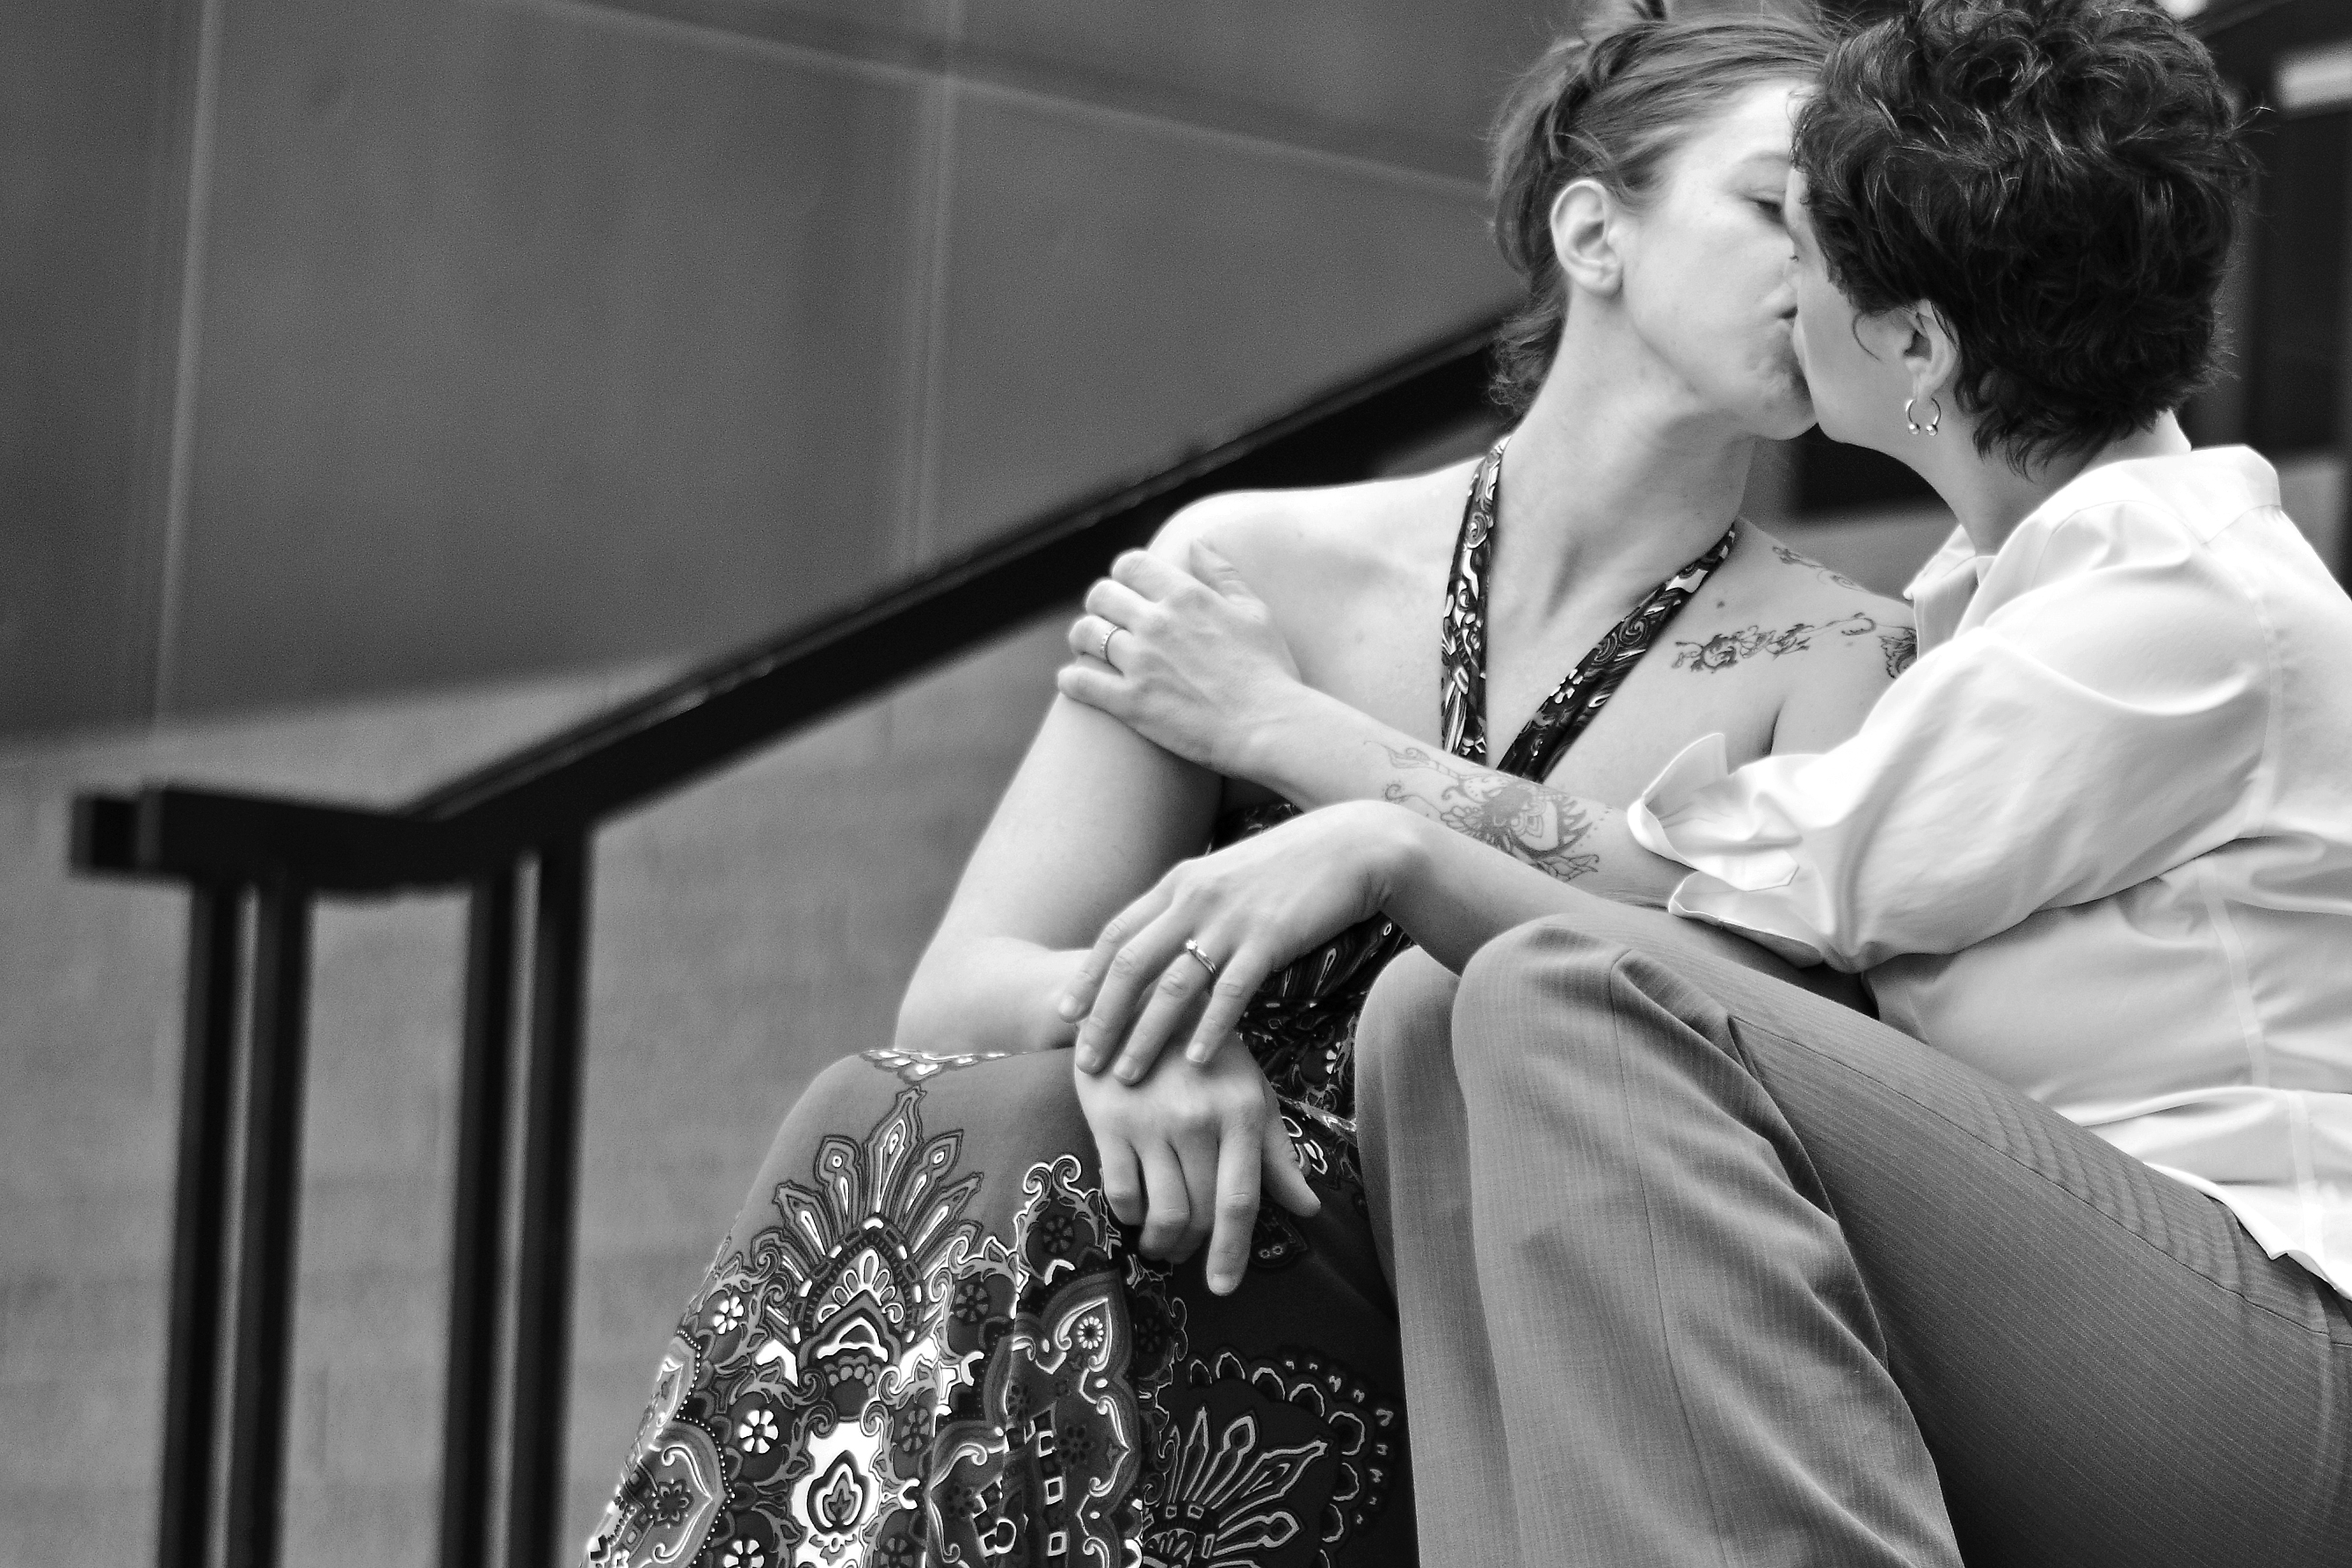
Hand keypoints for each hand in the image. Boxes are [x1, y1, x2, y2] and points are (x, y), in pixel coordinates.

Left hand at [1057, 541, 1304, 777]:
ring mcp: (1140, 662)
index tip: (1128, 591)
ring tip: (1088, 650)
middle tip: (1106, 621)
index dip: (1123, 575)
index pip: (1130, 564)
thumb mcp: (1254, 612)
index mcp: (1186, 596)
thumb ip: (1222, 574)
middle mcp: (1157, 622)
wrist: (1270, 728)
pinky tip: (1074, 683)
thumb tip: (1196, 543)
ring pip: (1085, 634)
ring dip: (1082, 639)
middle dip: (1099, 605)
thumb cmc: (1269, 671)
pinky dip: (1070, 679)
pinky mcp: (1130, 702)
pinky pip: (1078, 681)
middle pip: (1100, 595)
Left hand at [1060, 801, 1416, 1080]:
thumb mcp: (1227, 876)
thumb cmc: (1291, 868)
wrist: (1355, 846)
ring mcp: (1231, 918)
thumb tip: (1160, 944)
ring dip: (1144, 1037)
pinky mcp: (1270, 938)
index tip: (1064, 1014)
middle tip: (1084, 1062)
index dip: (1086, 977)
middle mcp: (1195, 897)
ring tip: (1128, 1077)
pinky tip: (1195, 1062)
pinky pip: (1230, 992)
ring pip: (1171, 986)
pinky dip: (1208, 1030)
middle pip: (1130, 965)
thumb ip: (1190, 906)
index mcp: (1179, 881)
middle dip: (1102, 1018)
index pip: (1116, 934)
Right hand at [1072, 1039, 1318, 1293]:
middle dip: (1196, 1248)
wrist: (1140, 1001)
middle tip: (1190, 1255)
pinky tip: (1136, 1212)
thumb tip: (1310, 1208)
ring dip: (1163, 1242)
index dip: (1233, 1252)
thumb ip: (1277, 1154)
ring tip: (1163, 1245)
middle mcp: (1199, 1118)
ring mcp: (1151, 1119)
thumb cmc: (1207, 1055)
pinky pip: (1120, 1192)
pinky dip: (1129, 1215)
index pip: (1241, 1200)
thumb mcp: (1250, 1093)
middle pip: (1200, 1213)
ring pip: (1162, 1211)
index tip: (1225, 1286)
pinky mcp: (1109, 1120)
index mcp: (1242, 1111)